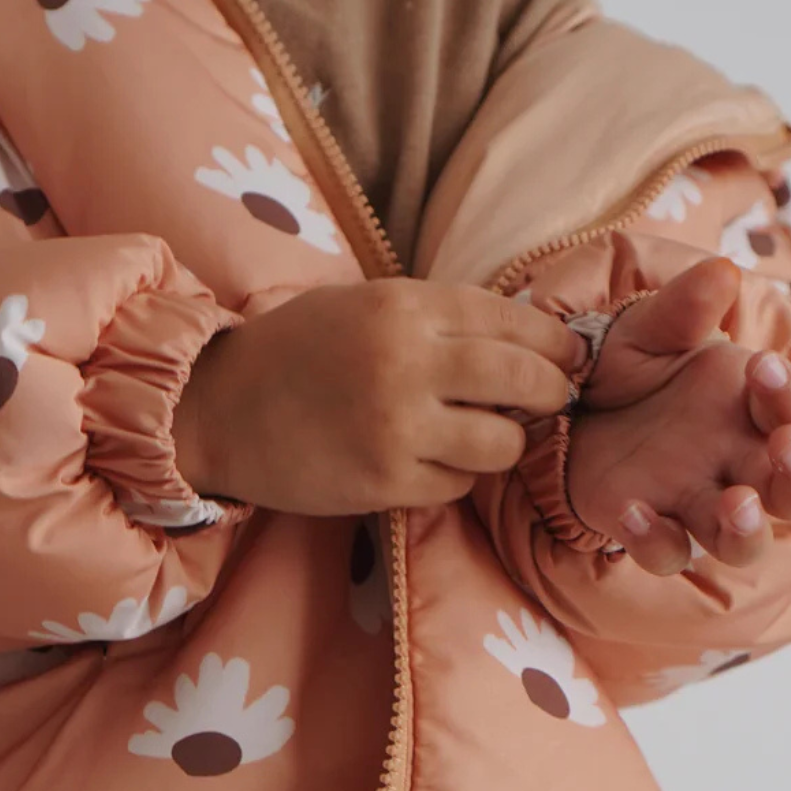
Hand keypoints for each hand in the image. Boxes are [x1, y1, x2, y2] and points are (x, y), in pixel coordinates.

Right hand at [174, 279, 587, 515]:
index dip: (553, 342)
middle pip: (524, 381)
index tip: (570, 356)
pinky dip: (455, 476)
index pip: (511, 320)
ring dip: (503, 442)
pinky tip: (429, 461)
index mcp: (403, 307)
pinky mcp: (384, 482)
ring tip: (481, 435)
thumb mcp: (365, 305)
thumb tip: (523, 336)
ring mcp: (396, 427)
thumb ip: (437, 316)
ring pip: (501, 444)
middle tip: (552, 400)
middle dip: (552, 393)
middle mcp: (406, 363)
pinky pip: (457, 485)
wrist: (220, 407)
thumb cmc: (295, 349)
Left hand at [568, 258, 790, 572]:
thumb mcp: (648, 329)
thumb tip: (721, 270)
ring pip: (747, 541)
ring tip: (735, 506)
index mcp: (752, 410)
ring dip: (750, 530)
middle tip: (786, 447)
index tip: (763, 367)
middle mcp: (737, 462)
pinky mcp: (648, 528)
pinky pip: (668, 552)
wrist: (567, 405)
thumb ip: (684, 308)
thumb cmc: (630, 367)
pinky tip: (632, 510)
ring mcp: (695, 501)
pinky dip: (656, 540)